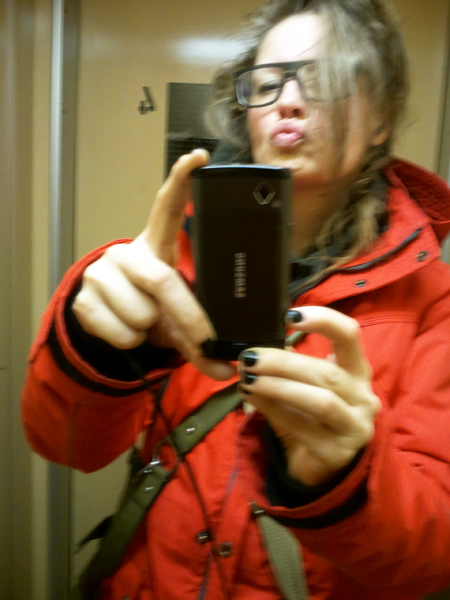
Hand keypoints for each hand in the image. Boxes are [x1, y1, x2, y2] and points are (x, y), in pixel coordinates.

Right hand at [73, 149, 233, 380]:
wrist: (109, 325)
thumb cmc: (153, 310)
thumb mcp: (179, 321)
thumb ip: (202, 342)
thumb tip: (226, 371)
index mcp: (155, 245)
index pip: (167, 206)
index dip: (182, 180)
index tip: (200, 156)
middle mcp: (126, 251)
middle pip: (162, 280)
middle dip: (188, 317)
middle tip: (204, 339)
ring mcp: (101, 272)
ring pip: (142, 315)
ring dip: (151, 331)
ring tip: (145, 321)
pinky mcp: (83, 298)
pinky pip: (120, 333)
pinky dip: (131, 342)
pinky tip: (125, 328)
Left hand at [238, 306, 380, 486]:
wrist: (324, 466)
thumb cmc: (313, 416)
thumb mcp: (306, 385)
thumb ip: (291, 365)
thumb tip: (256, 348)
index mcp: (357, 371)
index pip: (349, 335)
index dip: (323, 320)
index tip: (290, 315)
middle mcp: (363, 397)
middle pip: (326, 372)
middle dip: (283, 363)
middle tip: (249, 357)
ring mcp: (354, 427)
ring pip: (318, 400)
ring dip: (278, 386)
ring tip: (248, 379)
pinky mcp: (337, 452)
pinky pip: (302, 427)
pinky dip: (272, 410)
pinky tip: (252, 399)